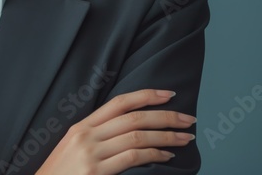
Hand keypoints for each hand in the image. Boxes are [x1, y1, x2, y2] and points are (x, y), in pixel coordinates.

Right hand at [35, 89, 196, 174]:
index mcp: (81, 126)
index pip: (119, 102)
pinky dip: (153, 154)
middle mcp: (86, 135)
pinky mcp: (95, 172)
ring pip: (137, 136)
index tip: (169, 94)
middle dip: (166, 117)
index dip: (147, 95)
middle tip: (189, 119)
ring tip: (184, 138)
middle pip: (133, 117)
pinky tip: (166, 156)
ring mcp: (90, 153)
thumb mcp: (72, 148)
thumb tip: (128, 129)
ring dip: (166, 136)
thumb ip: (95, 136)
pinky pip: (132, 157)